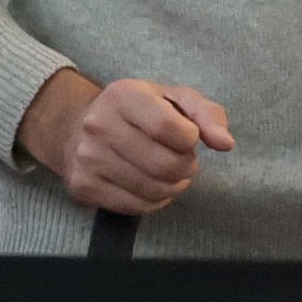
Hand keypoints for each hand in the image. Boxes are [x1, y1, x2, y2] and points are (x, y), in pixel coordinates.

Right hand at [18, 69, 234, 215]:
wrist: (76, 128)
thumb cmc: (136, 113)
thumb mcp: (173, 99)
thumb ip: (206, 114)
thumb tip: (225, 143)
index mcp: (123, 95)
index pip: (168, 128)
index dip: (190, 140)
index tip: (188, 138)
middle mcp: (99, 125)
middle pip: (164, 164)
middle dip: (186, 167)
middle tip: (183, 162)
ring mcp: (88, 158)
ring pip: (153, 189)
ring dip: (173, 186)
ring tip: (169, 174)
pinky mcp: (83, 185)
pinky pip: (135, 206)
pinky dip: (154, 201)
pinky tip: (151, 186)